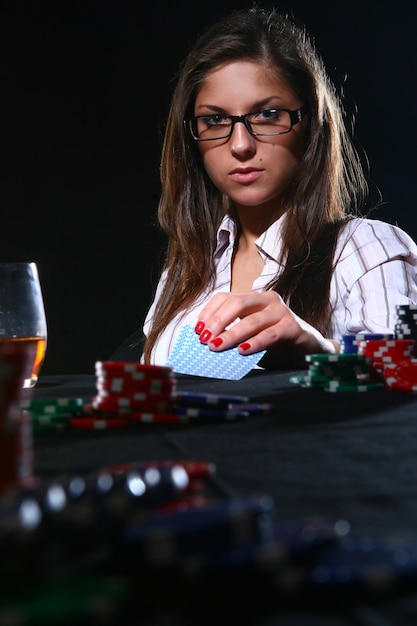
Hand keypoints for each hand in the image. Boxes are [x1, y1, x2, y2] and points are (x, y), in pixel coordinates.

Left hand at [194, 290, 337, 367]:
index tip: (197, 330)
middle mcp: (267, 300)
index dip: (209, 312)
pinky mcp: (294, 327)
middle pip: (237, 303)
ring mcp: (281, 312)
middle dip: (217, 321)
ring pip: (252, 320)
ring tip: (216, 347)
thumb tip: (205, 344)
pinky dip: (256, 342)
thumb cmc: (275, 344)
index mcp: (253, 299)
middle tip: (204, 339)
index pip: (225, 297)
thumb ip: (232, 335)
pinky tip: (243, 351)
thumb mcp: (250, 337)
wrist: (308, 351)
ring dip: (231, 334)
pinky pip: (272, 334)